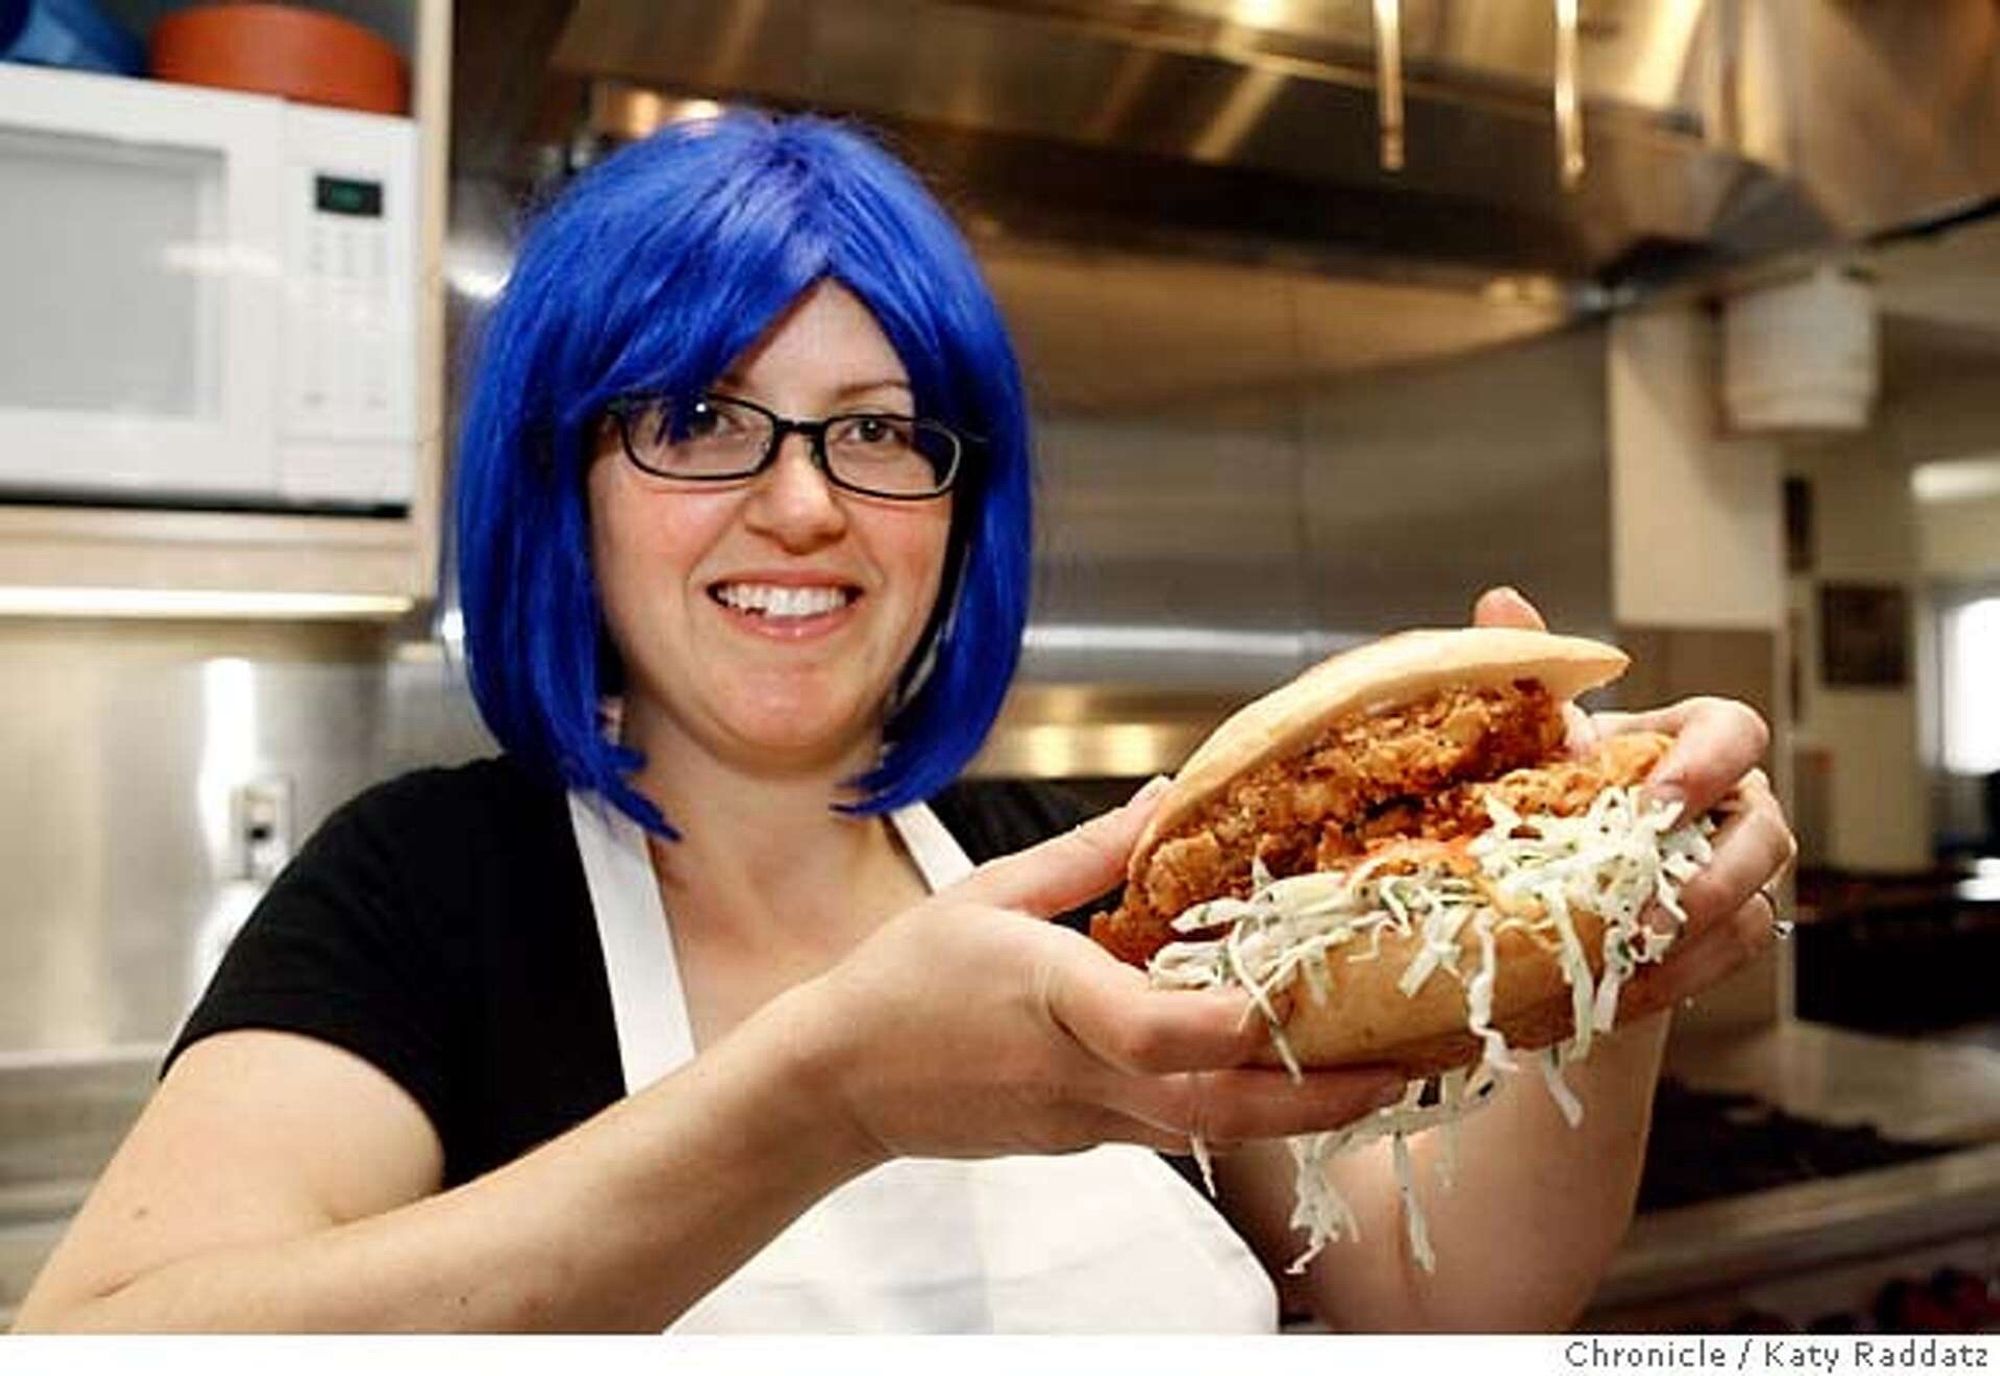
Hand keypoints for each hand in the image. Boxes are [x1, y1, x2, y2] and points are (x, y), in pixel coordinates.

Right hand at [792, 786, 1402, 1163]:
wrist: (840, 1084)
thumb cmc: (906, 980)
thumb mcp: (991, 892)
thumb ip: (1089, 853)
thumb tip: (1170, 800)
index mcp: (1048, 998)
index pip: (1148, 1031)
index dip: (1224, 1025)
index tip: (1288, 1003)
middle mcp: (1078, 1073)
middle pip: (1216, 1107)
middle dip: (1318, 1097)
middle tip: (1400, 1068)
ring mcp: (1086, 1120)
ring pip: (1212, 1131)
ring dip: (1299, 1110)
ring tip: (1376, 1073)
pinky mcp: (1087, 1138)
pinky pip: (1180, 1128)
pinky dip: (1240, 1106)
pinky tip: (1283, 1075)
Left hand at [1471, 587, 1798, 1018]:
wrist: (1544, 901)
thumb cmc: (1546, 802)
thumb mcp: (1530, 743)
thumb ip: (1527, 674)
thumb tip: (1502, 601)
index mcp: (1688, 744)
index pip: (1733, 729)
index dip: (1708, 763)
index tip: (1656, 801)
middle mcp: (1730, 804)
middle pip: (1766, 828)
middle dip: (1711, 871)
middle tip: (1645, 906)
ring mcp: (1738, 873)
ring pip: (1756, 900)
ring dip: (1693, 934)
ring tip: (1630, 956)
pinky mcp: (1727, 939)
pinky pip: (1729, 956)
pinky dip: (1678, 976)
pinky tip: (1623, 990)